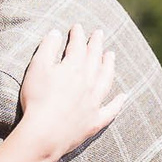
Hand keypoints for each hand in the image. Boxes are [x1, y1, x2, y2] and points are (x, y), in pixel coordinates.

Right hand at [16, 25, 123, 160]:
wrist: (44, 134)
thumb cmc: (37, 99)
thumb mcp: (37, 68)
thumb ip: (47, 48)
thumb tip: (56, 33)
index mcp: (74, 68)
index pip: (78, 46)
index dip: (77, 35)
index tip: (77, 27)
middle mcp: (88, 82)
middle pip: (95, 59)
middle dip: (96, 45)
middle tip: (99, 34)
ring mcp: (94, 102)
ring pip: (106, 79)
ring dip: (109, 66)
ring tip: (111, 56)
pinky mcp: (94, 121)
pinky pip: (111, 110)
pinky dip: (118, 102)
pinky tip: (124, 97)